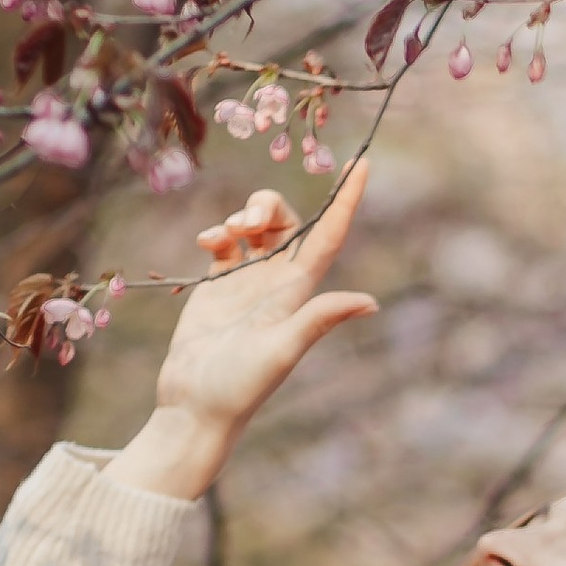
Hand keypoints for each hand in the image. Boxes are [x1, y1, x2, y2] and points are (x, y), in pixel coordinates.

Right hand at [113, 160, 375, 501]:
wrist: (195, 404)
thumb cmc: (239, 384)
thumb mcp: (282, 350)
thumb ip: (319, 320)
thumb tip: (371, 302)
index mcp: (299, 292)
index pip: (329, 235)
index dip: (347, 199)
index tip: (363, 161)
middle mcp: (278, 282)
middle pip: (288, 221)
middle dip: (268, 205)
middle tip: (246, 222)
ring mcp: (247, 282)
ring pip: (256, 226)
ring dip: (242, 215)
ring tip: (226, 234)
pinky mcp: (218, 285)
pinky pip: (224, 242)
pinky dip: (217, 232)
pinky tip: (206, 246)